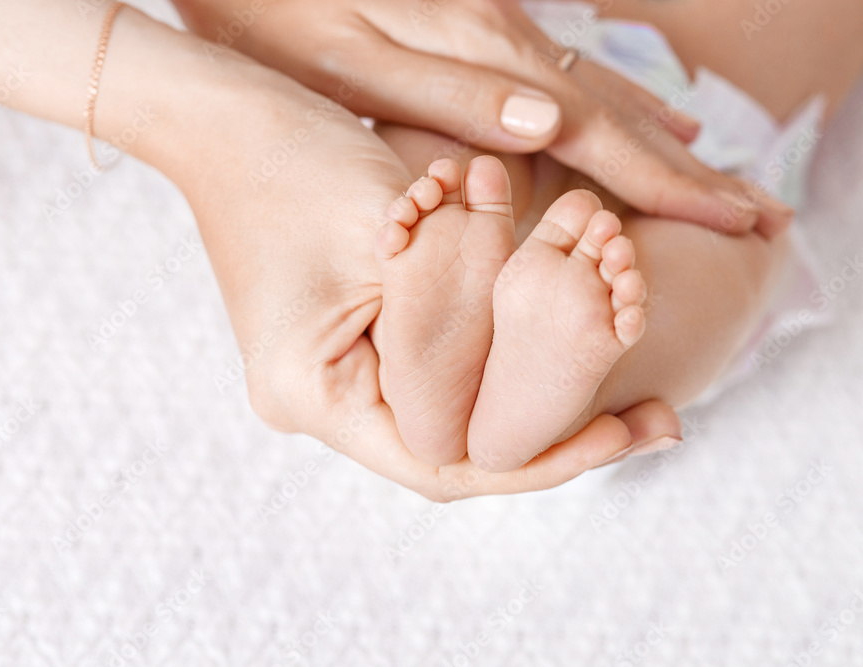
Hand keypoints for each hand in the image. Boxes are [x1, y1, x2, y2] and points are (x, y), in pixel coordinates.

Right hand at [155, 45, 681, 498]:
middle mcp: (314, 401)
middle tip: (652, 419)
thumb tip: (564, 367)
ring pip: (445, 408)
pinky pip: (428, 368)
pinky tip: (555, 348)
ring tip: (623, 392)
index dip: (542, 461)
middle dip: (550, 433)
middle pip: (450, 443)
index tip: (626, 434)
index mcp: (313, 395)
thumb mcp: (396, 237)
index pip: (445, 465)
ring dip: (526, 395)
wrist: (222, 118)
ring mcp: (324, 372)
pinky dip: (492, 359)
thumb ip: (467, 310)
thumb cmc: (292, 162)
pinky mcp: (339, 339)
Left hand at [172, 0, 791, 236]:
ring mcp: (497, 31)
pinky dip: (615, 111)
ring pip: (601, 95)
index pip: (600, 136)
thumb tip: (551, 123)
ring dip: (660, 143)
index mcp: (483, 62)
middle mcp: (506, 43)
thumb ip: (451, 98)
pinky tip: (638, 119)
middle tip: (754, 210)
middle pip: (619, 115)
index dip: (669, 184)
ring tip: (711, 176)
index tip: (733, 219)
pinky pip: (569, 79)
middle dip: (687, 170)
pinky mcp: (480, 29)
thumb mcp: (353, 66)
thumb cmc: (277, 16)